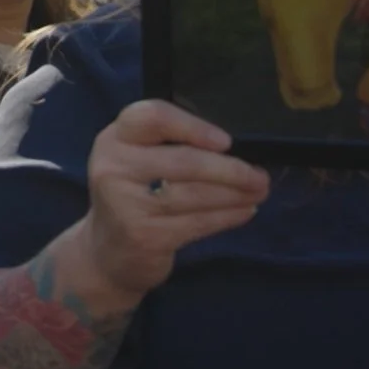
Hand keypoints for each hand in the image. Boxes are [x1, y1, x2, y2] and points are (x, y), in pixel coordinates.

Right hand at [71, 101, 268, 303]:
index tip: (226, 141)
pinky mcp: (145, 235)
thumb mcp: (138, 161)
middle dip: (230, 170)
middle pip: (184, 161)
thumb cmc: (134, 195)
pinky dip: (227, 216)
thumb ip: (170, 146)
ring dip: (235, 194)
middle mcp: (115, 167)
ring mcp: (127, 204)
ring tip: (258, 192)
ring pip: (196, 195)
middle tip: (260, 176)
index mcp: (116, 138)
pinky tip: (244, 212)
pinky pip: (198, 222)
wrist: (108, 251)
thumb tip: (234, 148)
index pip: (152, 117)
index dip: (193, 126)